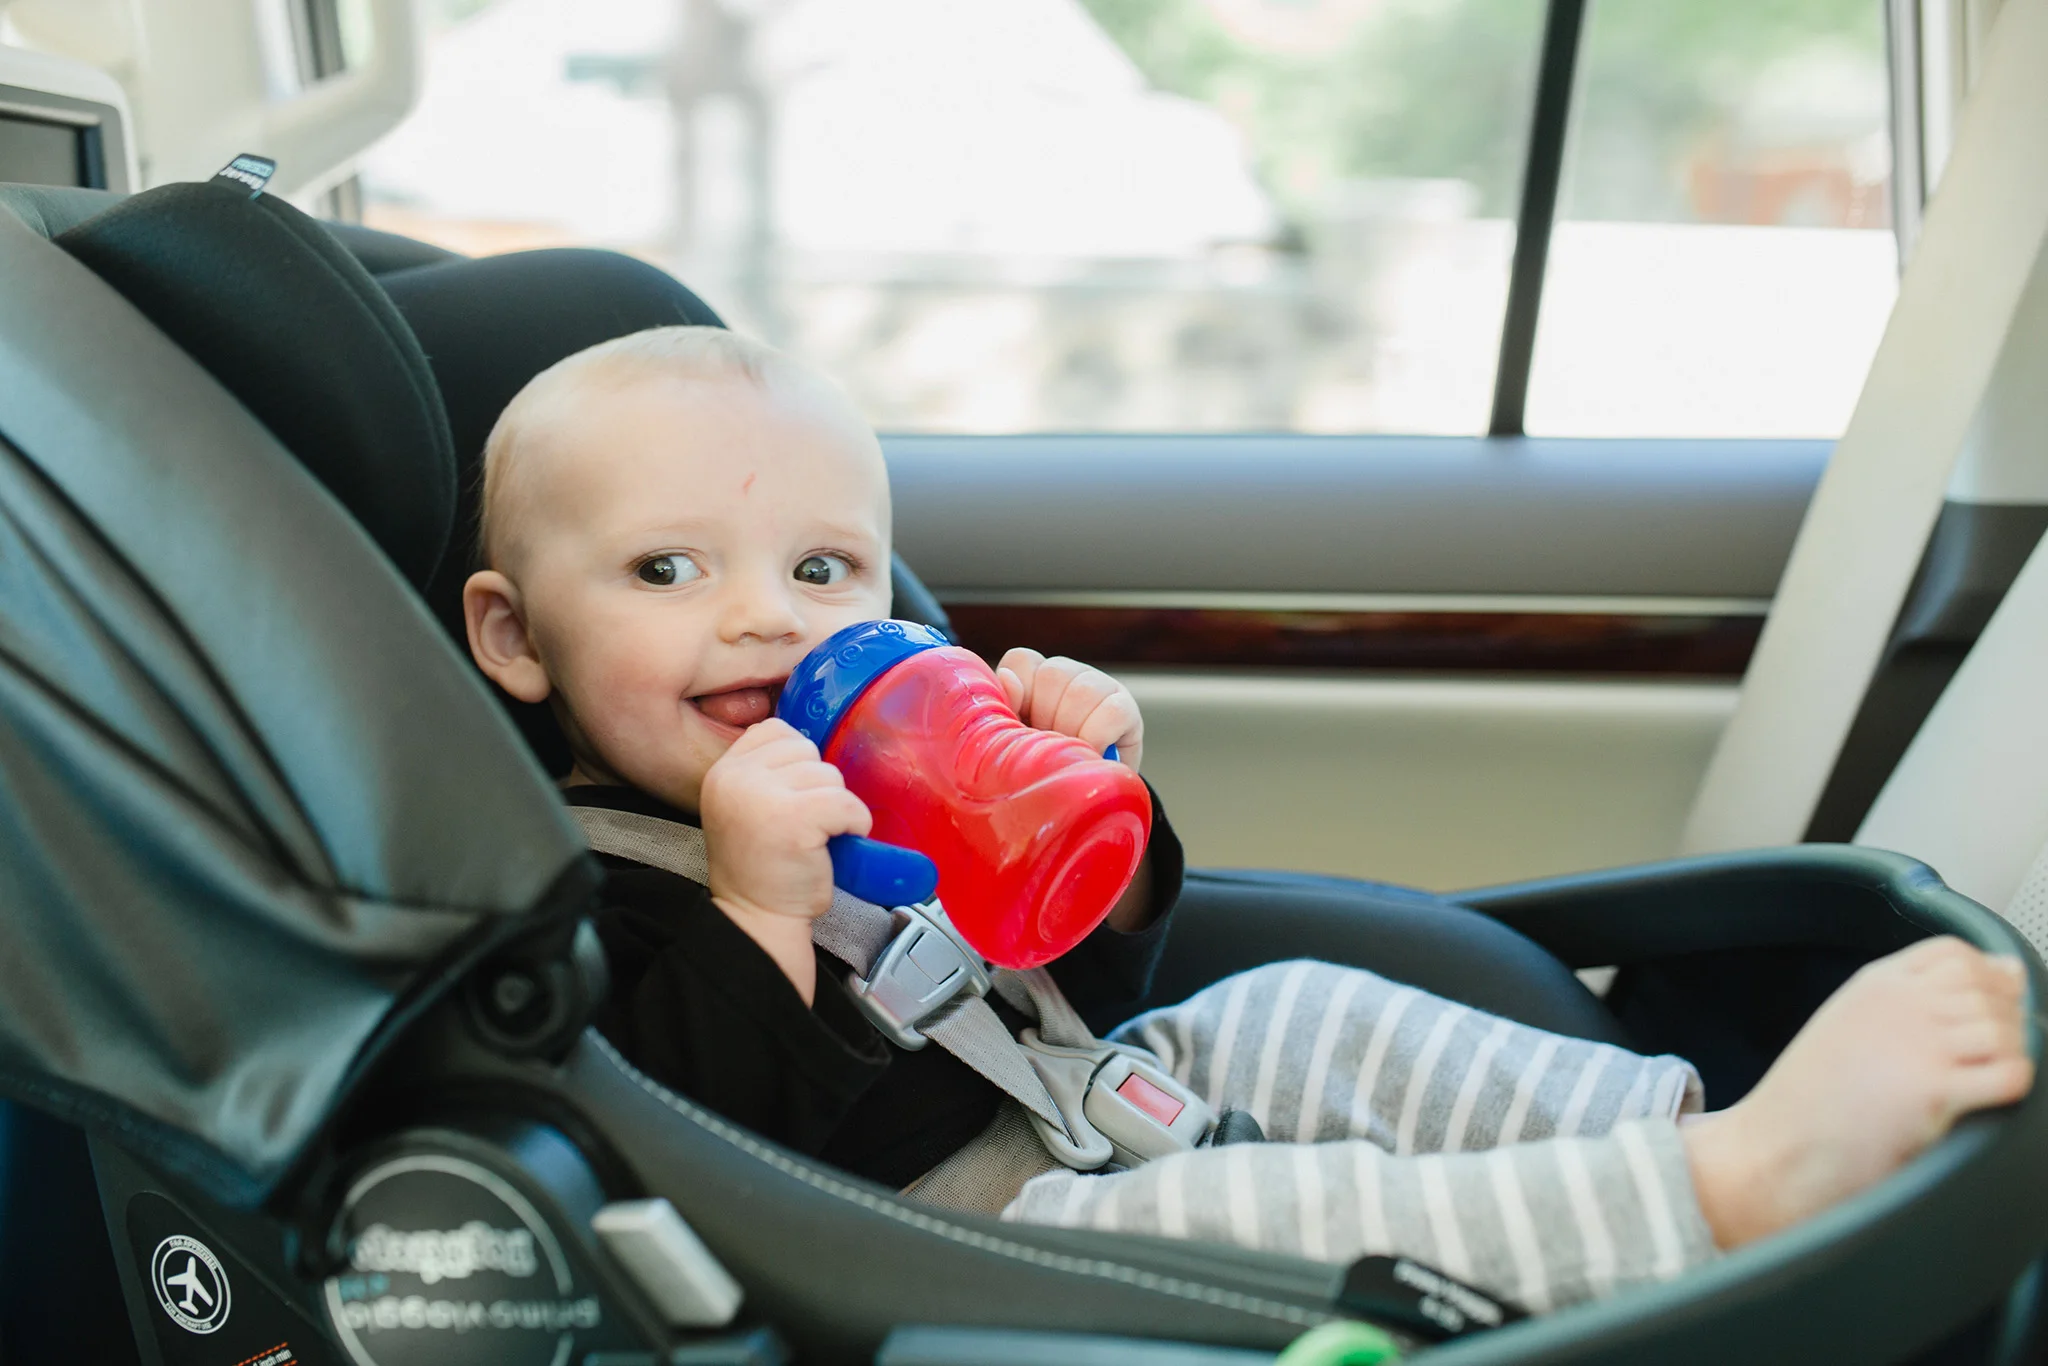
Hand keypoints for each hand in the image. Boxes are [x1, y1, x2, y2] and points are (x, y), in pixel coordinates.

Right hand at [700, 718, 870, 1002]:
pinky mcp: (795, 819)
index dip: (797, 761)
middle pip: (806, 748)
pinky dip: (856, 822)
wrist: (758, 918)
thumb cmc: (761, 869)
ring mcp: (762, 797)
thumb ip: (765, 772)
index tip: (794, 797)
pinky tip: (838, 841)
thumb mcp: (745, 806)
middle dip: (817, 785)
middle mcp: (736, 778)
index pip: (774, 730)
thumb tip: (809, 748)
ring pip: (829, 774)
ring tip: (813, 837)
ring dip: (835, 806)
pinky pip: (847, 802)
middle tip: (803, 824)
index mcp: (723, 771)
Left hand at [995, 648, 1143, 771]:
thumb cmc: (1042, 765)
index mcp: (1033, 678)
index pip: (1021, 660)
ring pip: (1081, 691)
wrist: (1083, 797)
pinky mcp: (1126, 707)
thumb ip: (1005, 711)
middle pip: (1051, 675)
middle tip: (1048, 743)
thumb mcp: (1015, 741)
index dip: (1019, 692)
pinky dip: (1095, 736)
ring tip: (1069, 750)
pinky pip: (1111, 712)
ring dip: (1070, 728)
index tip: (1021, 723)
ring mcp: (1099, 685)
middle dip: (1045, 717)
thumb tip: (1007, 678)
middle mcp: (1067, 674)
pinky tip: (1091, 751)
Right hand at [1683, 936, 2031, 1249]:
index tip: (1986, 1008)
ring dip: (2009, 1055)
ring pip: (2006, 1030)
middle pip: (1988, 990)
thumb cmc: (1811, 1096)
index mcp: (1877, 984)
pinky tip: (1985, 1099)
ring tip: (1980, 1081)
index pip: (1956, 954)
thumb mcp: (1851, 1021)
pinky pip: (2009, 1074)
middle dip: (2004, 1020)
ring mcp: (1917, 1043)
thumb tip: (2000, 973)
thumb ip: (1912, 996)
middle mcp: (1901, 1004)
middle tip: (1983, 1058)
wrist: (1776, 1145)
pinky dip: (2013, 1084)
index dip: (1986, 978)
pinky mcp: (1933, 1089)